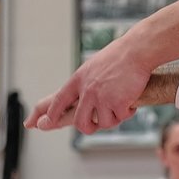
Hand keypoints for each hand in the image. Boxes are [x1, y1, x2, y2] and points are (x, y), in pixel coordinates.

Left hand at [25, 38, 152, 133]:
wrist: (136, 51)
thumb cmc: (119, 55)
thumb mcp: (94, 65)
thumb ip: (86, 81)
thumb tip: (82, 94)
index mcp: (79, 79)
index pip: (59, 101)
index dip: (51, 114)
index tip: (42, 123)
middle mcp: (87, 90)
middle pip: (79, 121)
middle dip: (87, 128)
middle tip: (94, 126)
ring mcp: (101, 98)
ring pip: (103, 123)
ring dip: (114, 118)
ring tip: (122, 106)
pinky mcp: (117, 103)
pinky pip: (121, 117)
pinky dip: (128, 112)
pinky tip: (132, 101)